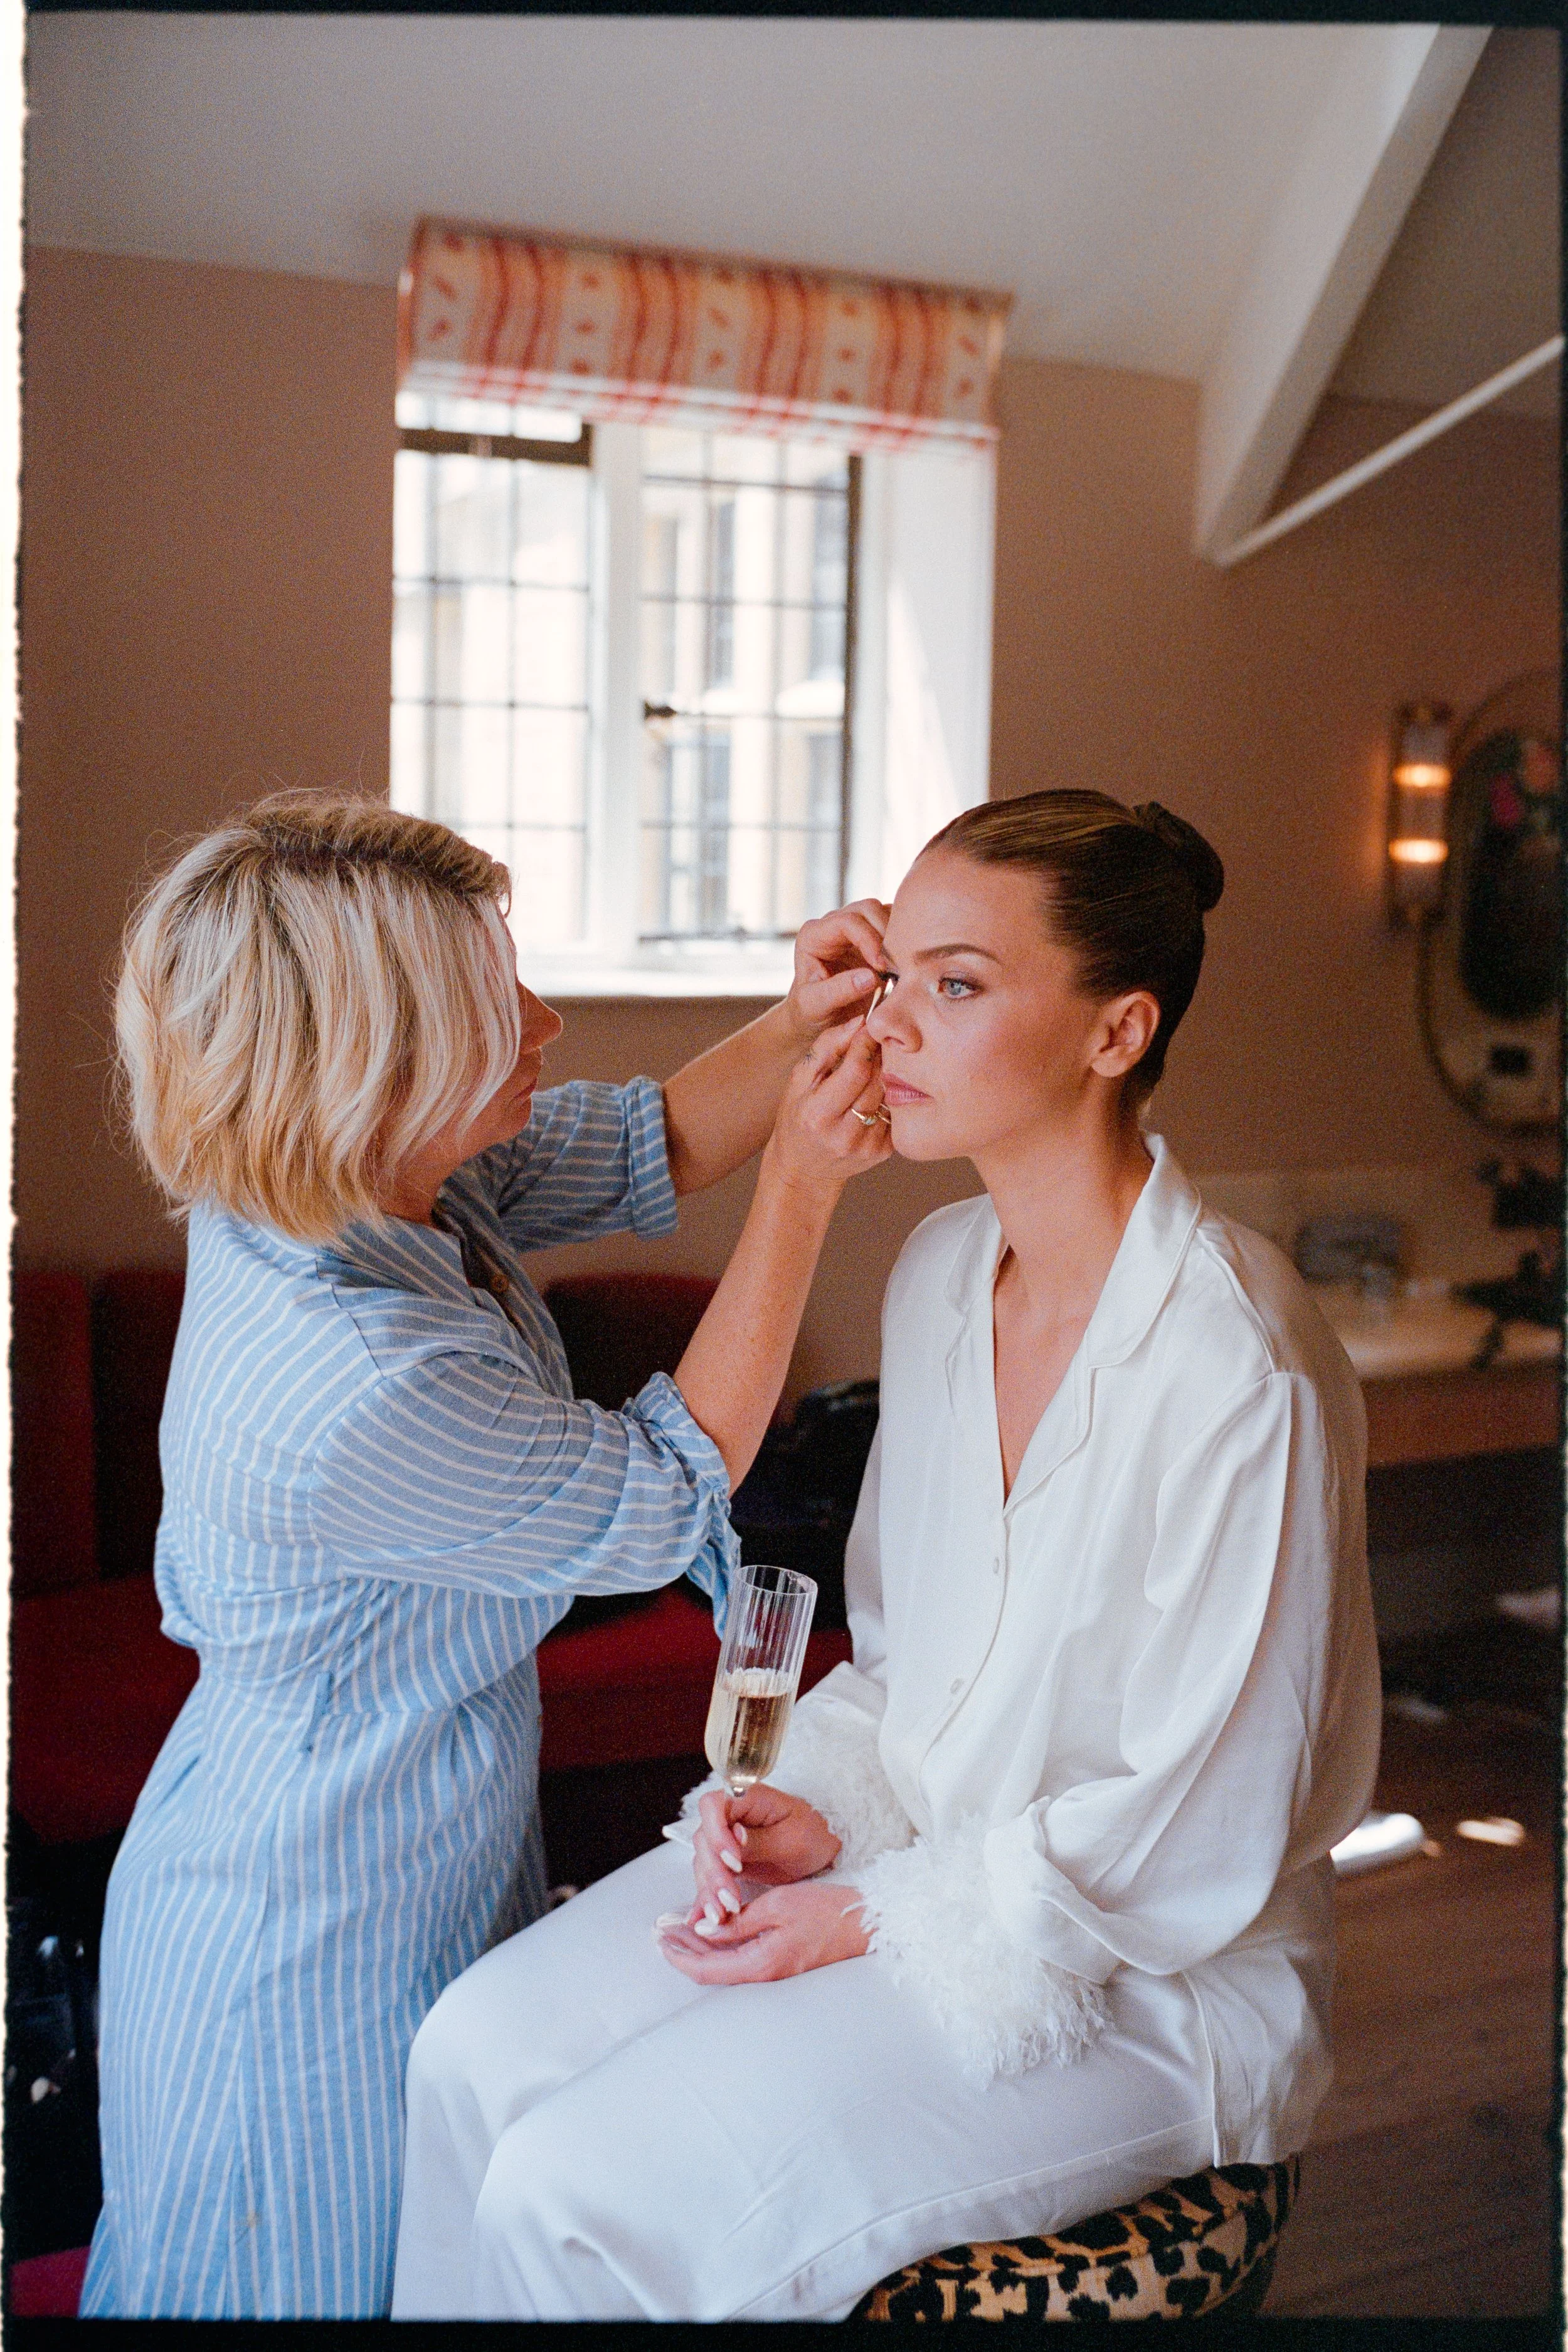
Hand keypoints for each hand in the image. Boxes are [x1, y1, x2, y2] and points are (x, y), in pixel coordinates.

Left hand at [656, 1879, 869, 1983]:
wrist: (862, 1923)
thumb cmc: (824, 1910)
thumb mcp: (776, 1906)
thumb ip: (737, 1921)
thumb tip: (703, 1929)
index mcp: (759, 1964)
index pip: (706, 1969)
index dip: (679, 1957)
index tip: (661, 1939)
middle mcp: (764, 1975)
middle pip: (712, 1971)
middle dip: (685, 1952)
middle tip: (664, 1931)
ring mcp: (773, 1972)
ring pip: (725, 1966)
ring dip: (701, 1949)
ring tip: (682, 1929)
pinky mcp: (780, 1964)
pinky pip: (741, 1960)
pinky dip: (722, 1948)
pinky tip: (715, 1932)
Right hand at [687, 1783, 841, 1929]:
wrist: (821, 1848)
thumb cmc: (812, 1834)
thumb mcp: (793, 1839)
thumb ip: (761, 1839)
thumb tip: (734, 1836)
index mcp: (747, 1799)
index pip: (713, 1805)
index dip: (716, 1832)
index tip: (734, 1861)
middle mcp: (730, 1817)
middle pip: (704, 1839)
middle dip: (714, 1872)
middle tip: (730, 1898)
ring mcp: (724, 1839)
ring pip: (703, 1862)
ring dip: (710, 1890)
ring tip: (722, 1915)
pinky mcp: (724, 1862)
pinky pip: (709, 1878)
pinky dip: (707, 1897)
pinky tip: (705, 1916)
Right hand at [764, 1015, 891, 1197]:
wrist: (803, 1169)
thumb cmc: (797, 1116)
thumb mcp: (799, 1079)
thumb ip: (827, 1047)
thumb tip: (859, 1022)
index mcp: (819, 1115)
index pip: (855, 1070)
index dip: (866, 1044)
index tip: (868, 1028)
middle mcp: (844, 1135)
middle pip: (877, 1081)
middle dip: (879, 1056)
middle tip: (877, 1041)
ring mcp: (866, 1146)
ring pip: (889, 1095)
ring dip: (886, 1074)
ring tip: (876, 1064)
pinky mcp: (883, 1152)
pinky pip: (894, 1112)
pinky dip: (888, 1097)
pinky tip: (877, 1092)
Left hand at [787, 901, 891, 1039]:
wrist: (821, 1017)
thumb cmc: (812, 1011)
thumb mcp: (816, 1006)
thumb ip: (838, 991)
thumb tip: (870, 977)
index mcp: (813, 935)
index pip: (846, 922)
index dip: (868, 940)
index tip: (881, 967)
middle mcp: (834, 924)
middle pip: (868, 909)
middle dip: (886, 934)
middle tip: (896, 967)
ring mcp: (855, 927)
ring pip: (884, 912)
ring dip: (897, 936)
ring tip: (901, 966)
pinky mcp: (873, 936)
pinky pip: (894, 925)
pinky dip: (904, 940)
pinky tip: (905, 964)